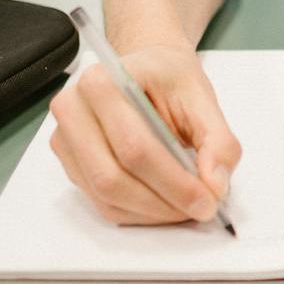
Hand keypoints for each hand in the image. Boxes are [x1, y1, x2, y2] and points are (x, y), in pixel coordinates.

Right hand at [48, 43, 242, 225]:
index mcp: (102, 82)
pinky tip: (164, 204)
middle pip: (113, 177)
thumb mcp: (203, 97)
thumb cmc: (170, 80)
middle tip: (201, 208)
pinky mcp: (70, 163)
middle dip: (163, 202)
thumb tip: (214, 185)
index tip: (208, 200)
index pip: (135, 146)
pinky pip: (101, 202)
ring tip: (186, 206)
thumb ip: (218, 140)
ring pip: (106, 196)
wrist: (147, 71)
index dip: (174, 181)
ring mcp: (65, 140)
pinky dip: (138, 212)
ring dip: (151, 212)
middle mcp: (73, 109)